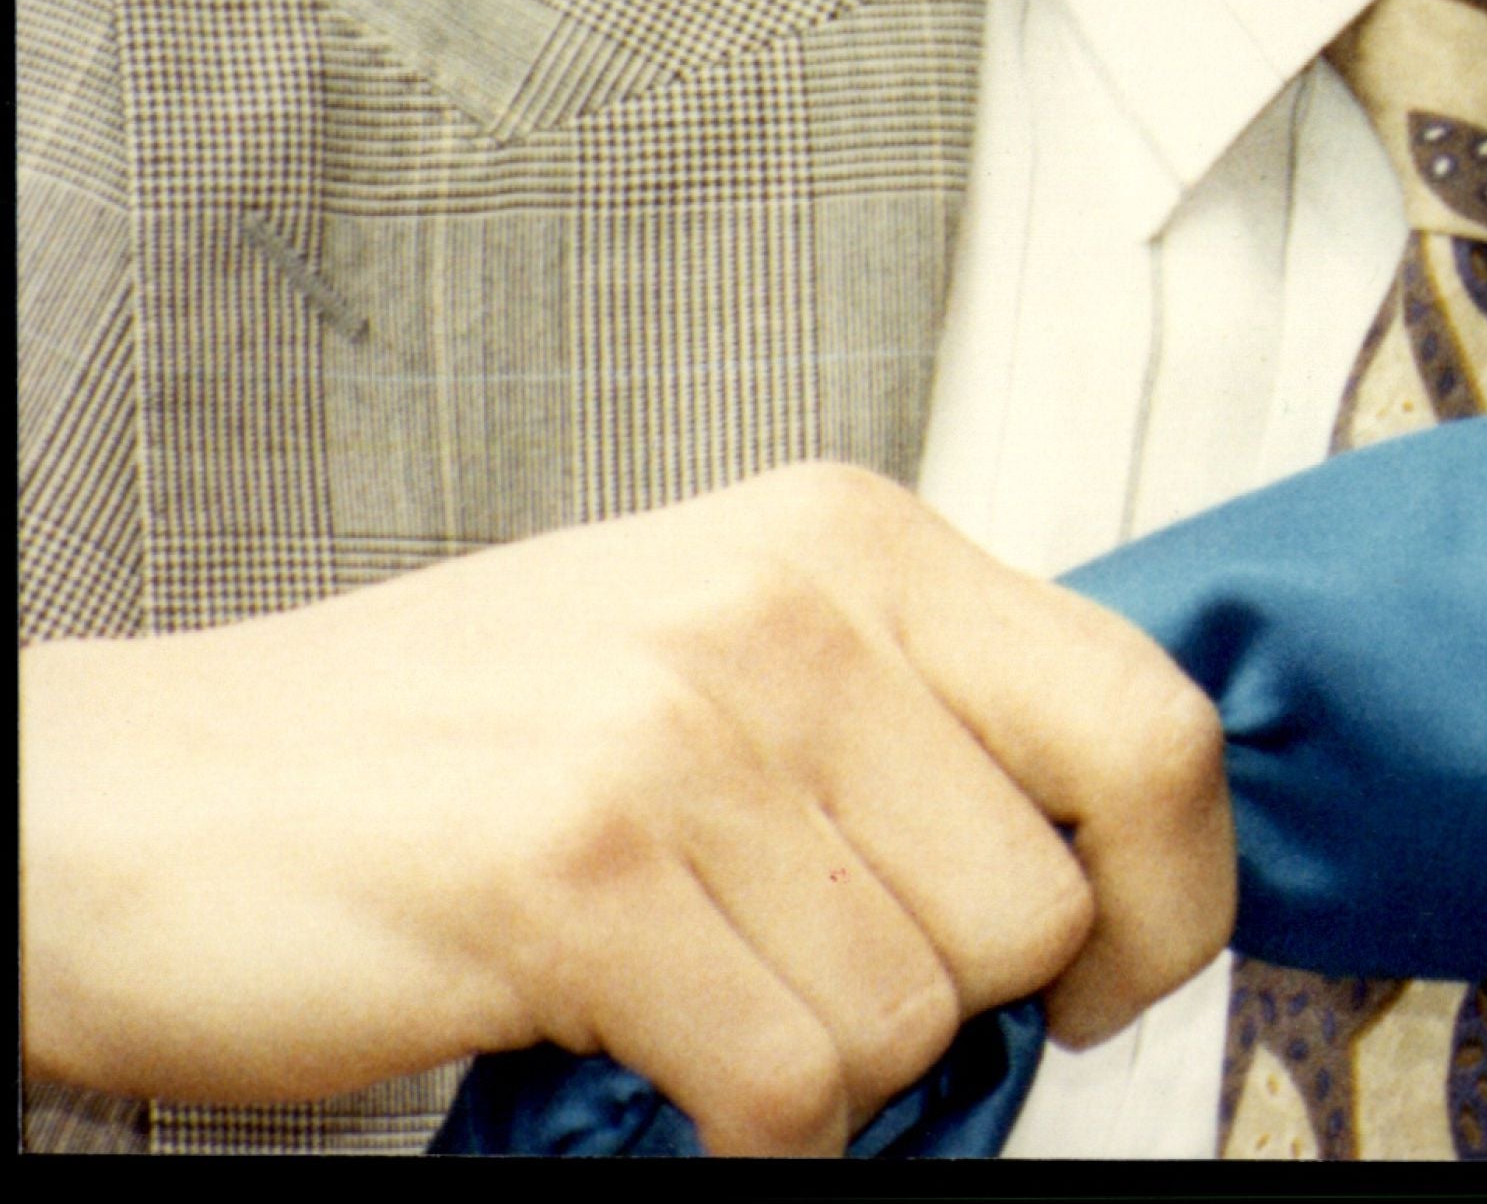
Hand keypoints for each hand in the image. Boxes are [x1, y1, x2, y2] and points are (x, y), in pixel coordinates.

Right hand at [18, 462, 1233, 1155]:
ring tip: (685, 993)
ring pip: (915, 1013)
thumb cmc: (429, 753)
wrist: (132, 803)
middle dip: (945, 1001)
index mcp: (851, 540)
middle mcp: (790, 610)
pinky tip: (640, 1055)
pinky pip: (786, 1083)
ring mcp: (683, 732)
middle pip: (1037, 906)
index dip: (1171, 890)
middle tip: (803, 984)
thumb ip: (907, 730)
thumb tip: (1097, 878)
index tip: (1115, 971)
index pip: (1151, 723)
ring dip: (815, 1063)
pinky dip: (736, 1128)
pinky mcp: (577, 870)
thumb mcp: (715, 659)